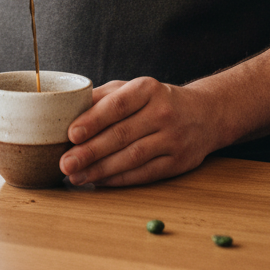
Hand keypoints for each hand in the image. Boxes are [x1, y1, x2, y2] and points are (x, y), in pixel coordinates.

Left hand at [59, 77, 214, 186]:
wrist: (203, 114)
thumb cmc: (157, 100)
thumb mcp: (133, 88)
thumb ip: (103, 97)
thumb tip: (69, 111)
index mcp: (147, 89)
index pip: (118, 105)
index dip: (93, 120)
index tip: (71, 134)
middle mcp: (162, 113)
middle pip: (121, 135)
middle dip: (90, 151)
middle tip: (65, 163)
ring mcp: (172, 139)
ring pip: (132, 158)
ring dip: (101, 170)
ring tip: (76, 175)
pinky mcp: (177, 162)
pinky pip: (144, 174)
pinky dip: (119, 179)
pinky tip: (99, 181)